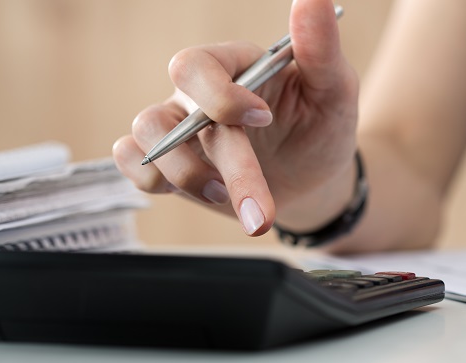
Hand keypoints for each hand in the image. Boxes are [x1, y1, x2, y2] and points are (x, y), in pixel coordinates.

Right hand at [112, 0, 358, 235]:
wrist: (314, 178)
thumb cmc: (322, 126)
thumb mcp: (335, 89)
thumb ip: (321, 48)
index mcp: (234, 66)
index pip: (196, 65)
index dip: (219, 96)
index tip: (264, 119)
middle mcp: (198, 93)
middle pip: (174, 117)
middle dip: (224, 165)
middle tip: (261, 210)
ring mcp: (179, 129)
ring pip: (145, 136)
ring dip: (184, 176)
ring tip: (229, 198)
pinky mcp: (170, 164)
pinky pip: (131, 162)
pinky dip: (150, 180)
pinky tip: (200, 194)